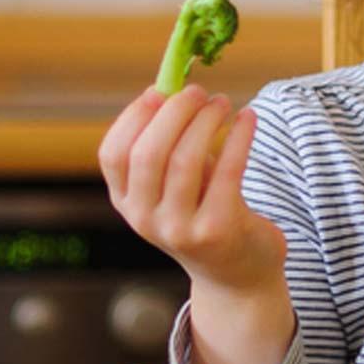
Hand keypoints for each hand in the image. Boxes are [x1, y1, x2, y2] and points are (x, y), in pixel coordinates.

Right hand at [98, 84, 286, 293]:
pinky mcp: (218, 230)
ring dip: (207, 121)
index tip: (160, 91)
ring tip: (224, 102)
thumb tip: (170, 88)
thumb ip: (169, 145)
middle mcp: (145, 220)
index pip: (114, 154)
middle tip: (200, 91)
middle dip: (175, 112)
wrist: (237, 275)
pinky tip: (249, 117)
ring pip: (185, 160)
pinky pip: (228, 170)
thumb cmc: (206, 213)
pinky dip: (239, 136)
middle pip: (149, 153)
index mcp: (126, 204)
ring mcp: (179, 229)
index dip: (135, 117)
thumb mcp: (175, 185)